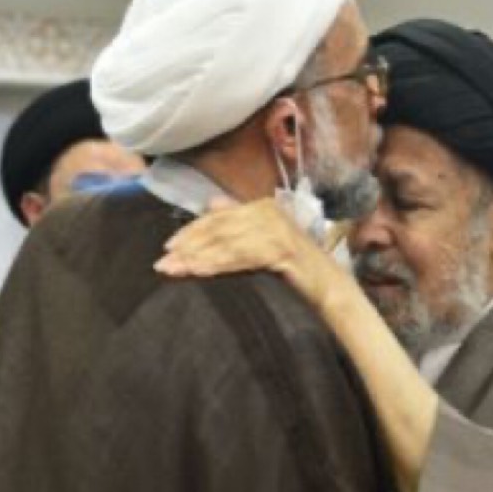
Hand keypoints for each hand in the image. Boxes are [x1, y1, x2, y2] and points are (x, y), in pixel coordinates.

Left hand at [154, 197, 344, 310]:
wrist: (329, 287)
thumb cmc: (295, 269)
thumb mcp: (263, 241)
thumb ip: (239, 223)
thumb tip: (210, 204)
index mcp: (262, 206)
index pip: (218, 216)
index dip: (191, 231)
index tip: (168, 247)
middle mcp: (269, 211)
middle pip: (219, 228)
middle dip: (188, 246)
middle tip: (163, 263)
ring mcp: (277, 229)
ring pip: (227, 243)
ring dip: (198, 258)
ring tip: (176, 270)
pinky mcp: (282, 249)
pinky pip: (242, 256)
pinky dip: (218, 264)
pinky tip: (200, 271)